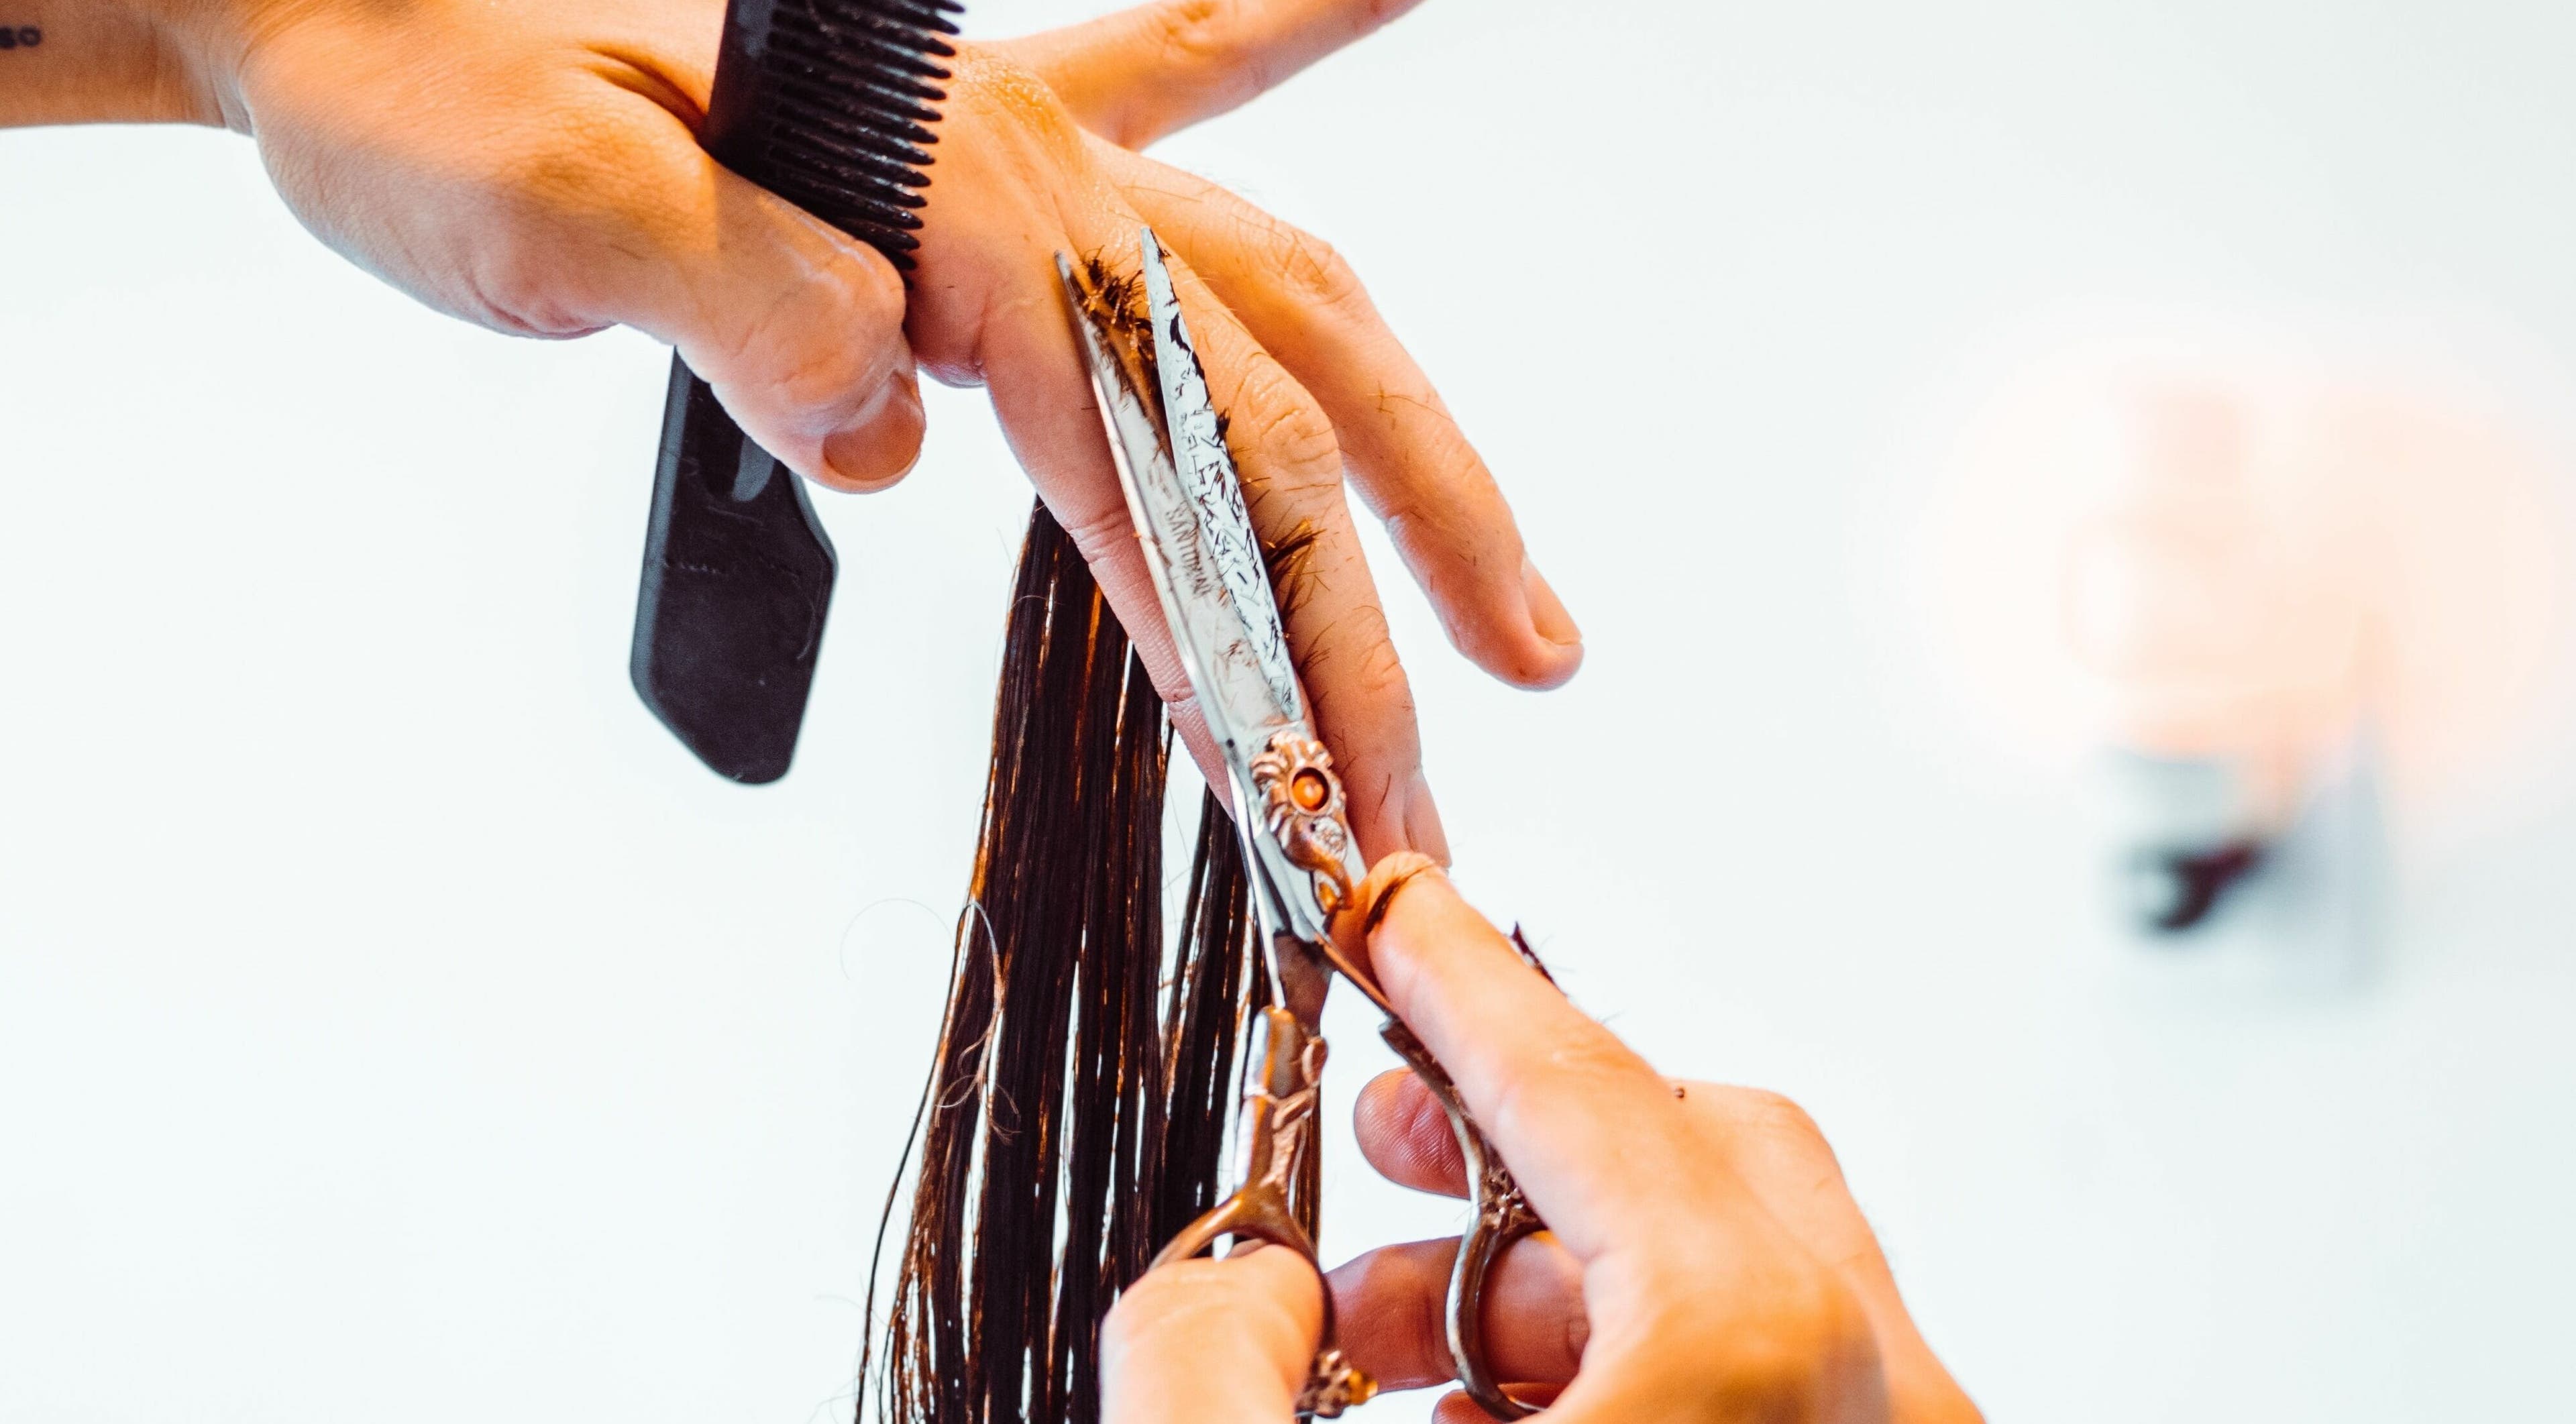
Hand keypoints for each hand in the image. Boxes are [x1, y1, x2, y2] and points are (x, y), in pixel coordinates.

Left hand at [13, 0, 1583, 856]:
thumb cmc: (430, 80)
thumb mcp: (549, 202)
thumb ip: (738, 301)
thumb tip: (888, 429)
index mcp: (953, 194)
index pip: (1157, 445)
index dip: (1247, 634)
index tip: (1311, 798)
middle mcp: (1026, 171)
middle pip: (1274, 406)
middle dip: (1373, 613)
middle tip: (1433, 788)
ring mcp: (1018, 159)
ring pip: (1282, 300)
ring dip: (1416, 459)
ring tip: (1518, 607)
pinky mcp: (975, 169)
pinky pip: (1182, 92)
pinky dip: (1286, 34)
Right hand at [1102, 861, 1979, 1423]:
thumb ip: (1202, 1370)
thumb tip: (1234, 1283)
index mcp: (1749, 1362)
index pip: (1589, 1096)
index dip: (1463, 987)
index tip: (1394, 909)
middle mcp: (1876, 1403)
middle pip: (1710, 1154)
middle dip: (1514, 1137)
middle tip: (1382, 1142)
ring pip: (1741, 1272)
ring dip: (1554, 1272)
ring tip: (1393, 1341)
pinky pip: (1773, 1378)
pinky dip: (1631, 1360)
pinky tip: (1496, 1418)